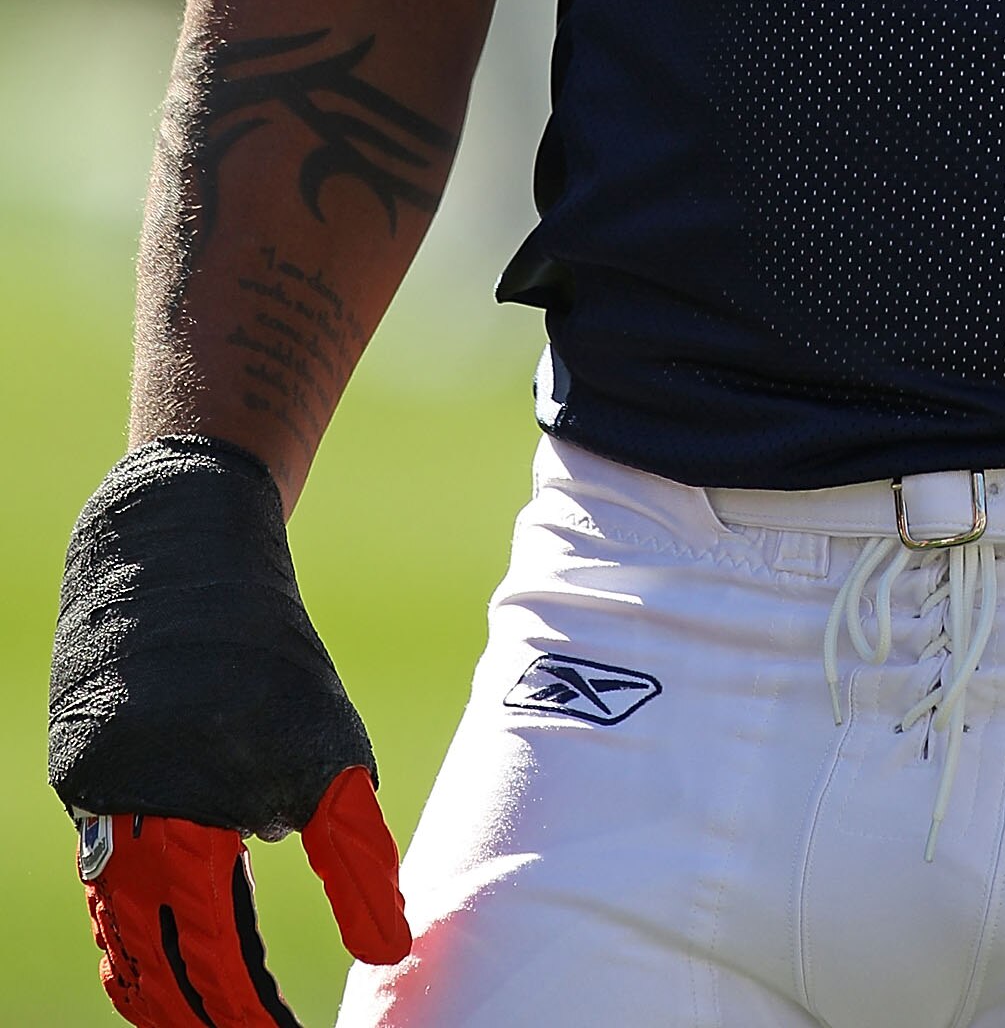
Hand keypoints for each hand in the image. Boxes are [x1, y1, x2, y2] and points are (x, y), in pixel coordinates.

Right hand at [51, 438, 411, 1020]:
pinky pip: (102, 878)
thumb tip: (392, 950)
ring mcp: (90, 809)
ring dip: (160, 985)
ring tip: (206, 1016)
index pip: (219, 965)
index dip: (254, 1014)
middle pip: (152, 972)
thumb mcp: (331, 754)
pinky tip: (165, 937)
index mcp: (185, 833)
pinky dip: (132, 924)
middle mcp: (121, 835)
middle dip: (199, 1018)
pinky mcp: (79, 780)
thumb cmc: (268, 658)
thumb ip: (354, 861)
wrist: (176, 555)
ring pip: (117, 933)